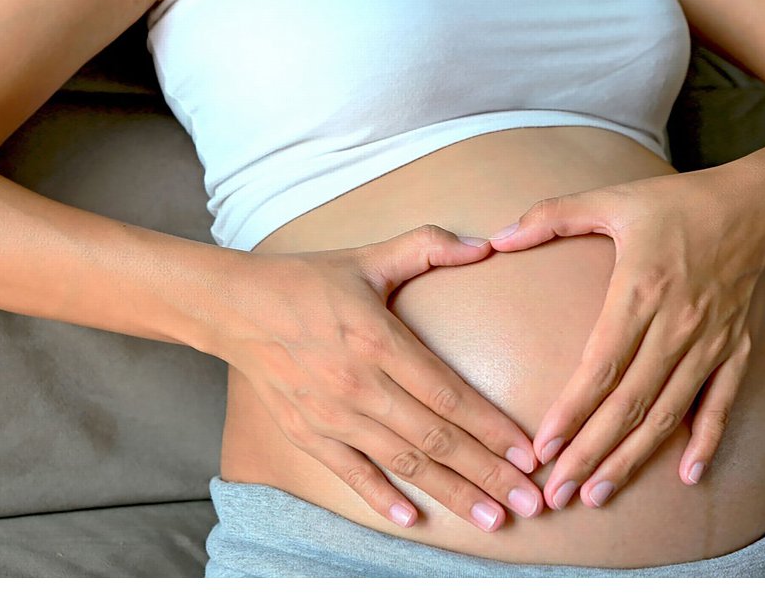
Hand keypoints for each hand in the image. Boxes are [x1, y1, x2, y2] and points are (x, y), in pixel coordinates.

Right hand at [212, 224, 543, 530]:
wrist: (234, 307)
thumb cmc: (304, 281)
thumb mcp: (367, 258)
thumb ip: (427, 247)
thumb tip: (486, 244)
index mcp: (378, 339)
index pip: (448, 393)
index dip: (492, 427)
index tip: (528, 454)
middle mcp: (358, 383)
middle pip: (436, 437)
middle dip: (489, 474)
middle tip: (531, 505)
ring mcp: (331, 413)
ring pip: (402, 461)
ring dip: (451, 493)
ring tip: (492, 520)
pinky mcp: (306, 432)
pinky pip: (349, 472)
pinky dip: (379, 496)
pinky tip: (411, 517)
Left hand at [488, 166, 764, 509]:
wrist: (759, 205)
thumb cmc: (679, 204)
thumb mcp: (611, 199)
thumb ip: (550, 217)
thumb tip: (495, 237)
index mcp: (640, 293)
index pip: (601, 367)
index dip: (572, 411)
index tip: (543, 447)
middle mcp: (676, 327)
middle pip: (629, 404)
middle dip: (591, 453)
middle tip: (557, 492)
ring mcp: (710, 343)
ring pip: (668, 414)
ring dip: (633, 459)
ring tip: (598, 494)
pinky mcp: (736, 350)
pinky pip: (720, 404)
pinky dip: (705, 441)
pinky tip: (686, 476)